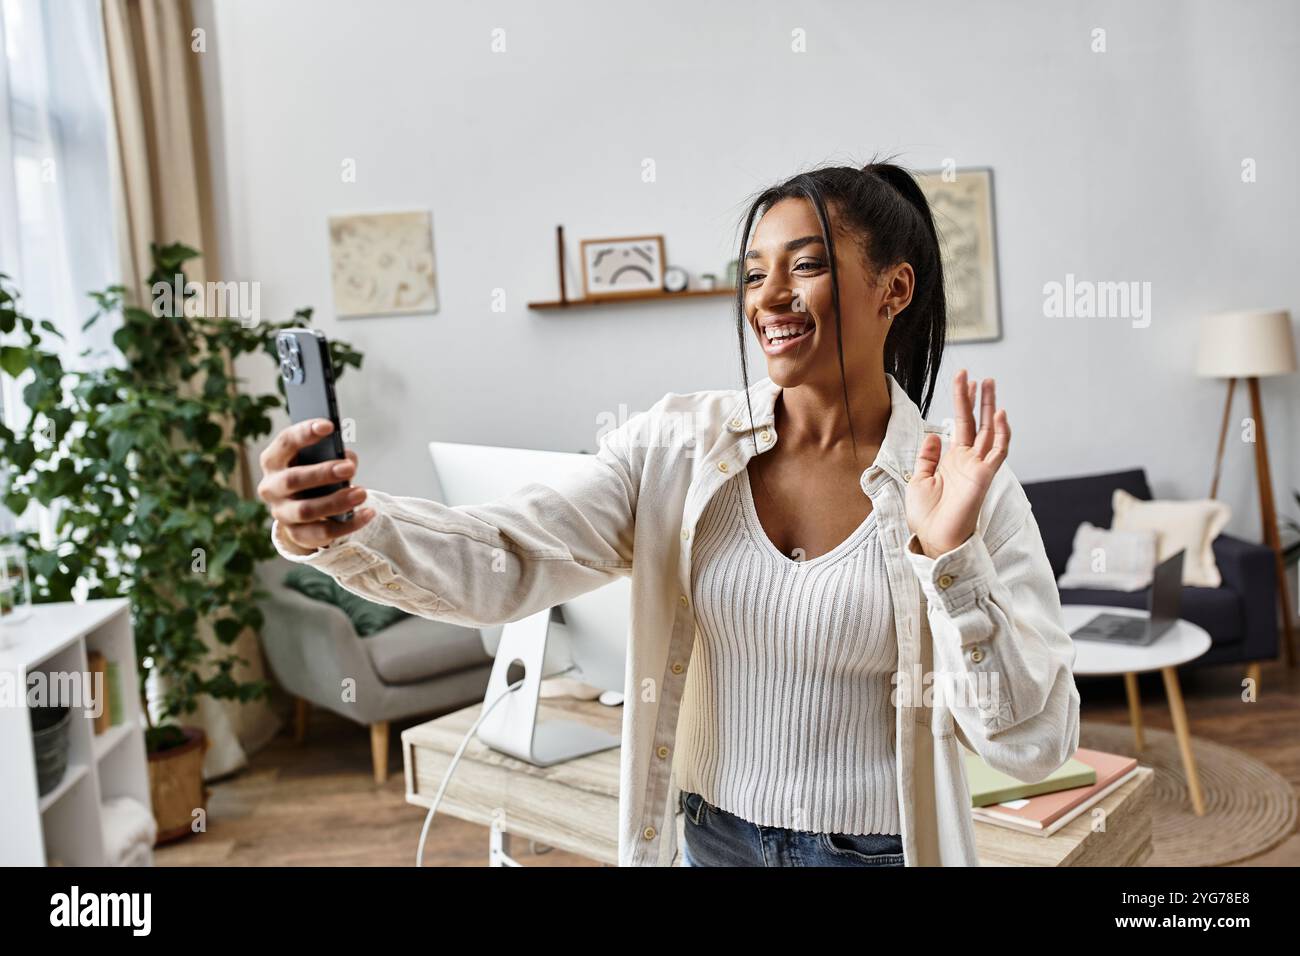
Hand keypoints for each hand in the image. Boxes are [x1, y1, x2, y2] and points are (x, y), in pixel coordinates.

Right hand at [257, 418, 375, 555]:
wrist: (301, 511)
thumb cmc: (312, 474)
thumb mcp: (318, 460)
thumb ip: (332, 455)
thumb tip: (347, 459)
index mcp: (273, 460)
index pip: (285, 442)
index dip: (305, 432)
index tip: (329, 425)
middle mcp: (271, 487)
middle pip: (292, 480)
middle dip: (322, 473)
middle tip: (349, 468)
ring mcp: (281, 513)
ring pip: (306, 510)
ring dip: (336, 501)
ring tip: (362, 493)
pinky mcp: (297, 534)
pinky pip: (323, 532)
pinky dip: (349, 524)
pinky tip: (368, 513)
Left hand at [905, 369, 1010, 558]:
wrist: (933, 538)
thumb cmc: (926, 515)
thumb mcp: (919, 480)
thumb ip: (927, 457)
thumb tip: (933, 433)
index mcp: (952, 460)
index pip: (960, 424)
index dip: (962, 402)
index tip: (963, 380)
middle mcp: (968, 460)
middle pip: (976, 422)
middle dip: (977, 399)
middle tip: (979, 376)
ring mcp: (978, 467)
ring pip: (990, 431)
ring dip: (990, 407)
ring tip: (990, 384)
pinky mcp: (985, 476)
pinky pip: (998, 452)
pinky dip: (1001, 433)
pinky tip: (999, 414)